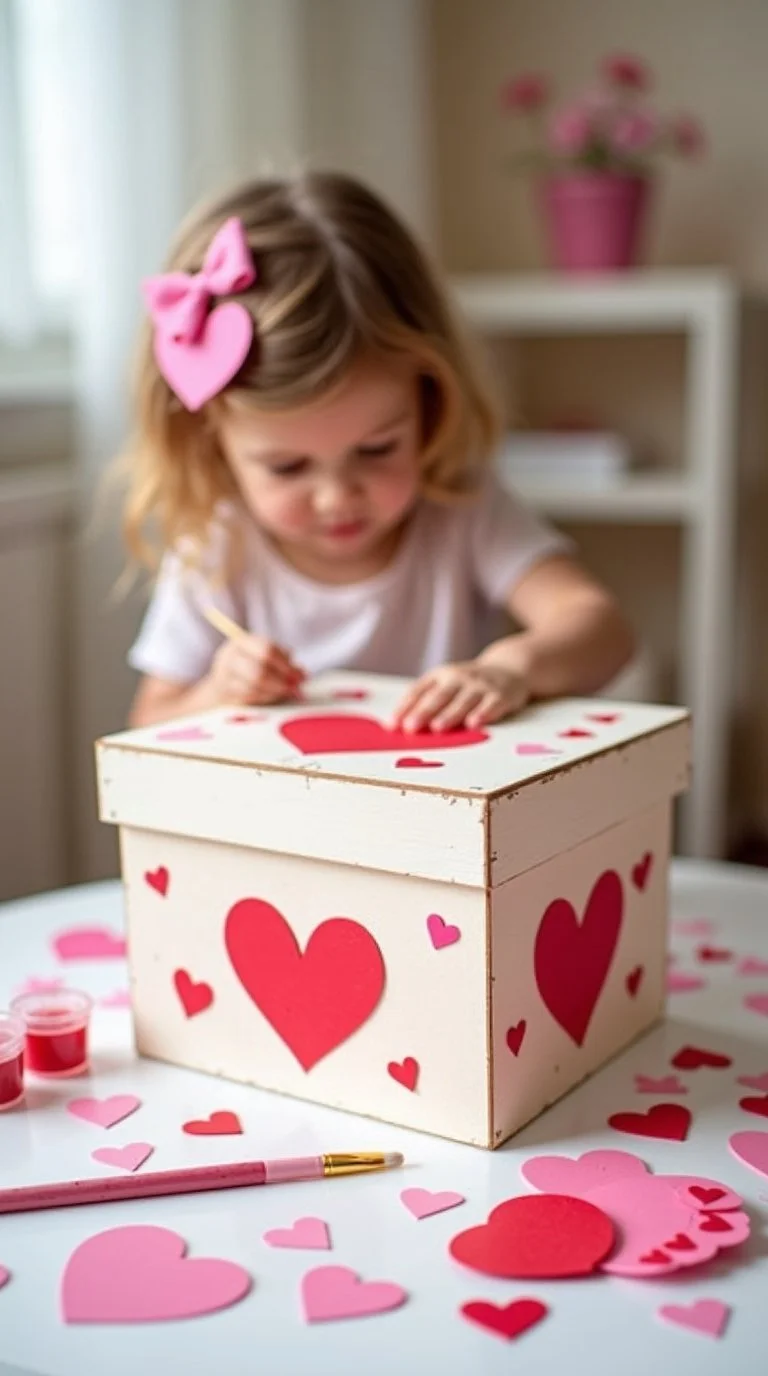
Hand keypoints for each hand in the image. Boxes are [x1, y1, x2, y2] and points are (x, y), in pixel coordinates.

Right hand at [206, 634, 304, 706]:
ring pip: (254, 685)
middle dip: (282, 680)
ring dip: (275, 691)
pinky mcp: (224, 694)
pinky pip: (249, 697)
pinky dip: (265, 698)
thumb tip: (303, 675)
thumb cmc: (249, 670)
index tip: (301, 676)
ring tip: (287, 693)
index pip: (266, 649)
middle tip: (296, 688)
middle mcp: (229, 657)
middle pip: (259, 669)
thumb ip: (284, 664)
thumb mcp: (265, 660)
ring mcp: (223, 676)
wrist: (220, 687)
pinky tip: (273, 697)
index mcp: (241, 642)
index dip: (286, 664)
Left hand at [393, 660, 530, 732]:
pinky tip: (474, 724)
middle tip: (410, 726)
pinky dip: (483, 714)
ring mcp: (480, 686)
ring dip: (450, 714)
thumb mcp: (446, 684)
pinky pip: (491, 705)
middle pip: (439, 696)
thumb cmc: (468, 683)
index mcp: (441, 676)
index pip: (419, 690)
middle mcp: (459, 678)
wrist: (509, 668)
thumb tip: (394, 725)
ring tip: (437, 727)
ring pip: (463, 701)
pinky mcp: (501, 695)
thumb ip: (424, 700)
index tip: (392, 724)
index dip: (405, 707)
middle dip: (424, 711)